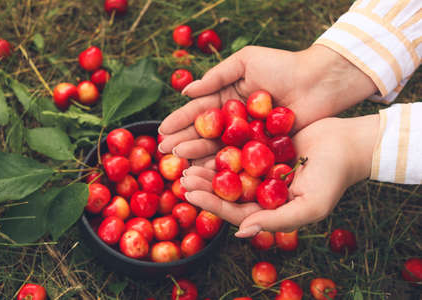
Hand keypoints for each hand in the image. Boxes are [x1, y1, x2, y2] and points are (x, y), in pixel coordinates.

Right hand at [158, 45, 376, 160]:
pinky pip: (239, 158)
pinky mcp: (262, 149)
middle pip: (204, 132)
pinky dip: (223, 165)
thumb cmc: (281, 66)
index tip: (161, 131)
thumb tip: (186, 91)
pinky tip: (206, 171)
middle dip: (184, 141)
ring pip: (218, 147)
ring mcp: (247, 136)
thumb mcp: (245, 62)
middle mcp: (234, 119)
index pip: (199, 111)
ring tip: (180, 163)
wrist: (317, 82)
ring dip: (198, 155)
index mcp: (227, 97)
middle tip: (165, 152)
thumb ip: (216, 76)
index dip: (179, 121)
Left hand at [180, 114, 378, 236]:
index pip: (236, 210)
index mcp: (270, 208)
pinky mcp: (263, 146)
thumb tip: (240, 234)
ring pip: (229, 168)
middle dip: (204, 184)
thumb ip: (277, 221)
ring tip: (186, 157)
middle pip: (227, 190)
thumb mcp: (310, 205)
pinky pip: (238, 146)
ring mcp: (261, 167)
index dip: (212, 203)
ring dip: (208, 164)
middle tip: (182, 175)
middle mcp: (262, 190)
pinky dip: (221, 144)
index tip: (190, 194)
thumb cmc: (333, 177)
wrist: (349, 143)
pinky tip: (204, 137)